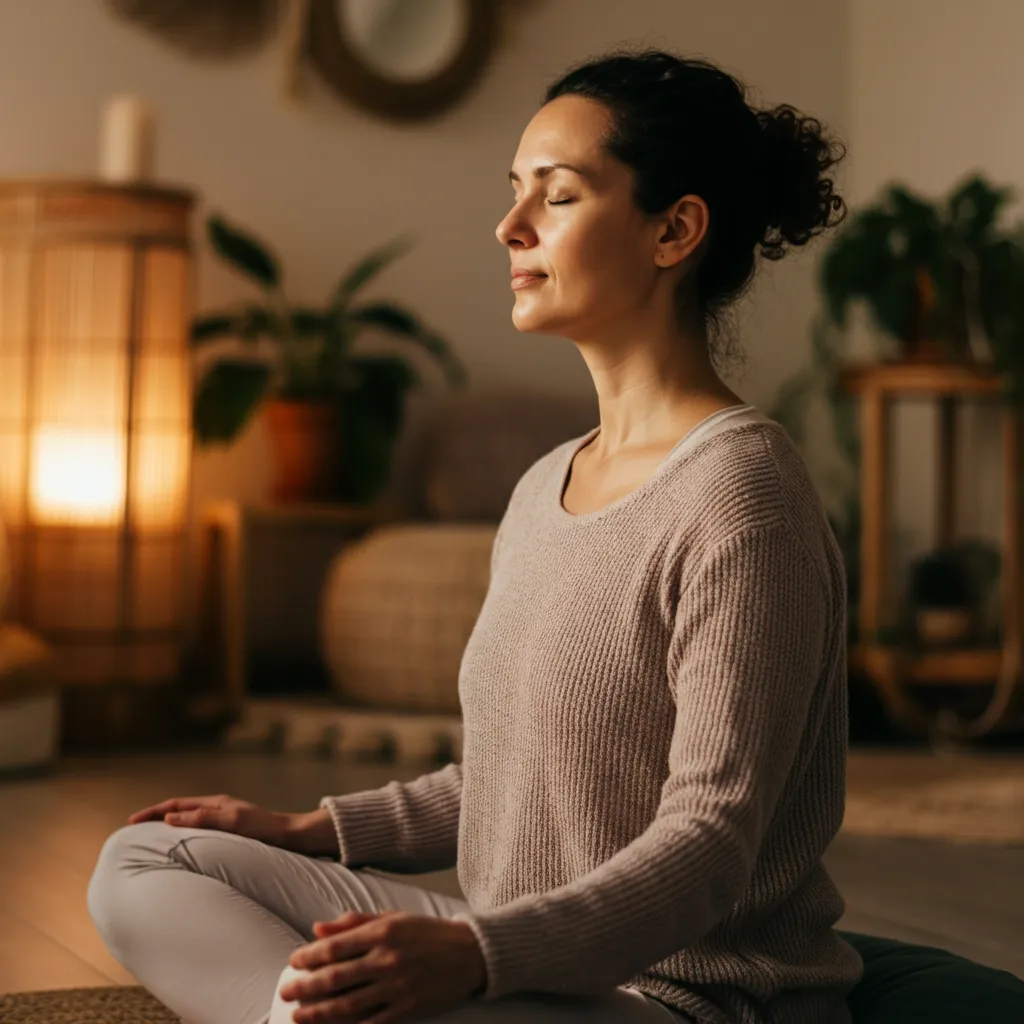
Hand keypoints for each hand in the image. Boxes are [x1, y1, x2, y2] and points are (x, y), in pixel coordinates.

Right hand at [126, 793, 294, 848]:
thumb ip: (203, 818)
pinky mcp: (230, 836)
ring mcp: (224, 822)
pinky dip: (184, 841)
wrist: (291, 837)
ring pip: (188, 824)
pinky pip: (199, 835)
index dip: (153, 813)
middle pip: (179, 812)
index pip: (176, 805)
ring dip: (168, 831)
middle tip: (134, 834)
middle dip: (156, 820)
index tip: (131, 822)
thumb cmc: (264, 828)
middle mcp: (218, 810)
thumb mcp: (233, 821)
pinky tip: (180, 853)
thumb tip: (169, 818)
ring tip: (150, 844)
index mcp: (216, 804)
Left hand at [279, 910, 486, 1023]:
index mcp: (383, 931)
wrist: (470, 953)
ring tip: (299, 1016)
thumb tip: (317, 928)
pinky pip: (372, 1023)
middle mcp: (388, 958)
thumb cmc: (428, 933)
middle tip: (286, 992)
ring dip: (319, 1012)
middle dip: (306, 986)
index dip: (310, 955)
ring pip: (349, 1004)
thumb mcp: (393, 917)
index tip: (293, 962)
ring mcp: (398, 986)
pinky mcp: (408, 1009)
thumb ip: (355, 922)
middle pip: (337, 976)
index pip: (336, 945)